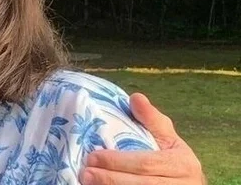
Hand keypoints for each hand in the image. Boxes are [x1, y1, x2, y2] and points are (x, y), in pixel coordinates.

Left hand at [80, 93, 205, 184]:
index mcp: (182, 164)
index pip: (146, 163)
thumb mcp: (168, 136)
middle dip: (111, 179)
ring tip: (89, 182)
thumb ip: (152, 119)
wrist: (188, 183)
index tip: (93, 157)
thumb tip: (135, 97)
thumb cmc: (174, 157)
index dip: (118, 161)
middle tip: (86, 173)